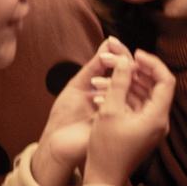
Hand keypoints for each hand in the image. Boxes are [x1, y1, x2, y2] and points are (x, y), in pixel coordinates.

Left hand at [30, 36, 131, 185]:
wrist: (56, 144)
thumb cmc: (64, 117)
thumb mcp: (78, 86)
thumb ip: (94, 66)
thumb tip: (109, 43)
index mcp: (110, 90)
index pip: (121, 68)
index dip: (118, 54)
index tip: (113, 41)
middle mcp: (118, 99)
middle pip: (129, 76)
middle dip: (122, 61)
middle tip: (115, 50)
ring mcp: (121, 112)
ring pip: (130, 89)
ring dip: (120, 76)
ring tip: (108, 65)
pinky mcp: (119, 124)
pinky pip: (123, 105)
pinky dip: (115, 93)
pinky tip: (104, 86)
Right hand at [84, 50, 174, 185]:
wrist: (104, 179)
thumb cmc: (106, 149)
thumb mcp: (109, 111)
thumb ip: (119, 83)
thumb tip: (125, 62)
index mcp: (157, 117)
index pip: (166, 80)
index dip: (152, 63)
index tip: (136, 54)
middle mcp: (160, 121)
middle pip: (157, 86)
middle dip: (139, 71)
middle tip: (121, 62)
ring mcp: (152, 127)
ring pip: (146, 95)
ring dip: (130, 83)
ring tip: (110, 74)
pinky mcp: (143, 130)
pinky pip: (139, 106)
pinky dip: (127, 95)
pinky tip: (109, 90)